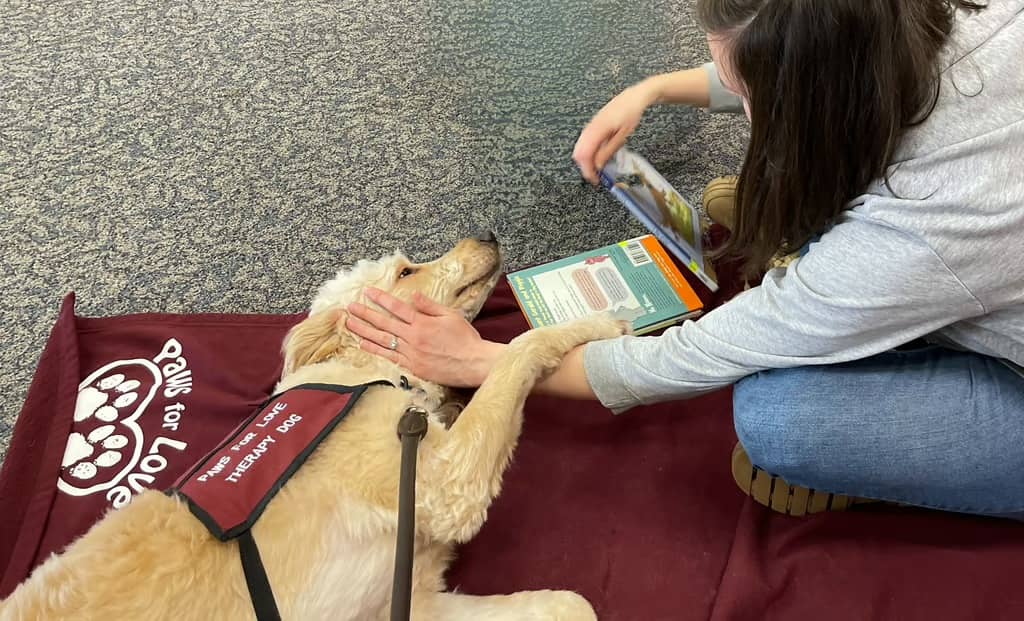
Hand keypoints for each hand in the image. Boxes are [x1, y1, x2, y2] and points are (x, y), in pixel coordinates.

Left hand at [345, 288, 503, 387]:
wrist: (474, 364)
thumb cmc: (466, 339)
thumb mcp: (451, 316)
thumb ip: (430, 306)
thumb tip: (414, 296)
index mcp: (423, 323)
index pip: (397, 308)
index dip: (381, 299)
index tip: (368, 292)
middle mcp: (414, 337)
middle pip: (384, 324)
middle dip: (365, 314)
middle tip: (350, 307)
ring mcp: (412, 354)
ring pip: (383, 340)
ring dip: (364, 331)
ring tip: (350, 324)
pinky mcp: (413, 367)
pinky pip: (390, 357)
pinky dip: (375, 351)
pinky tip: (363, 345)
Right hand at [573, 81, 658, 183]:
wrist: (633, 98)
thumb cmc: (630, 114)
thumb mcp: (622, 136)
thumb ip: (608, 151)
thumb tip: (598, 166)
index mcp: (597, 130)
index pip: (584, 155)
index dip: (588, 170)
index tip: (594, 179)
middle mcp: (590, 127)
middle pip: (578, 152)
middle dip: (585, 166)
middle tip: (596, 176)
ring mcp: (590, 125)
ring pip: (580, 147)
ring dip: (586, 160)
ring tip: (598, 168)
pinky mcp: (592, 125)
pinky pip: (584, 141)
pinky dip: (588, 151)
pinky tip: (597, 156)